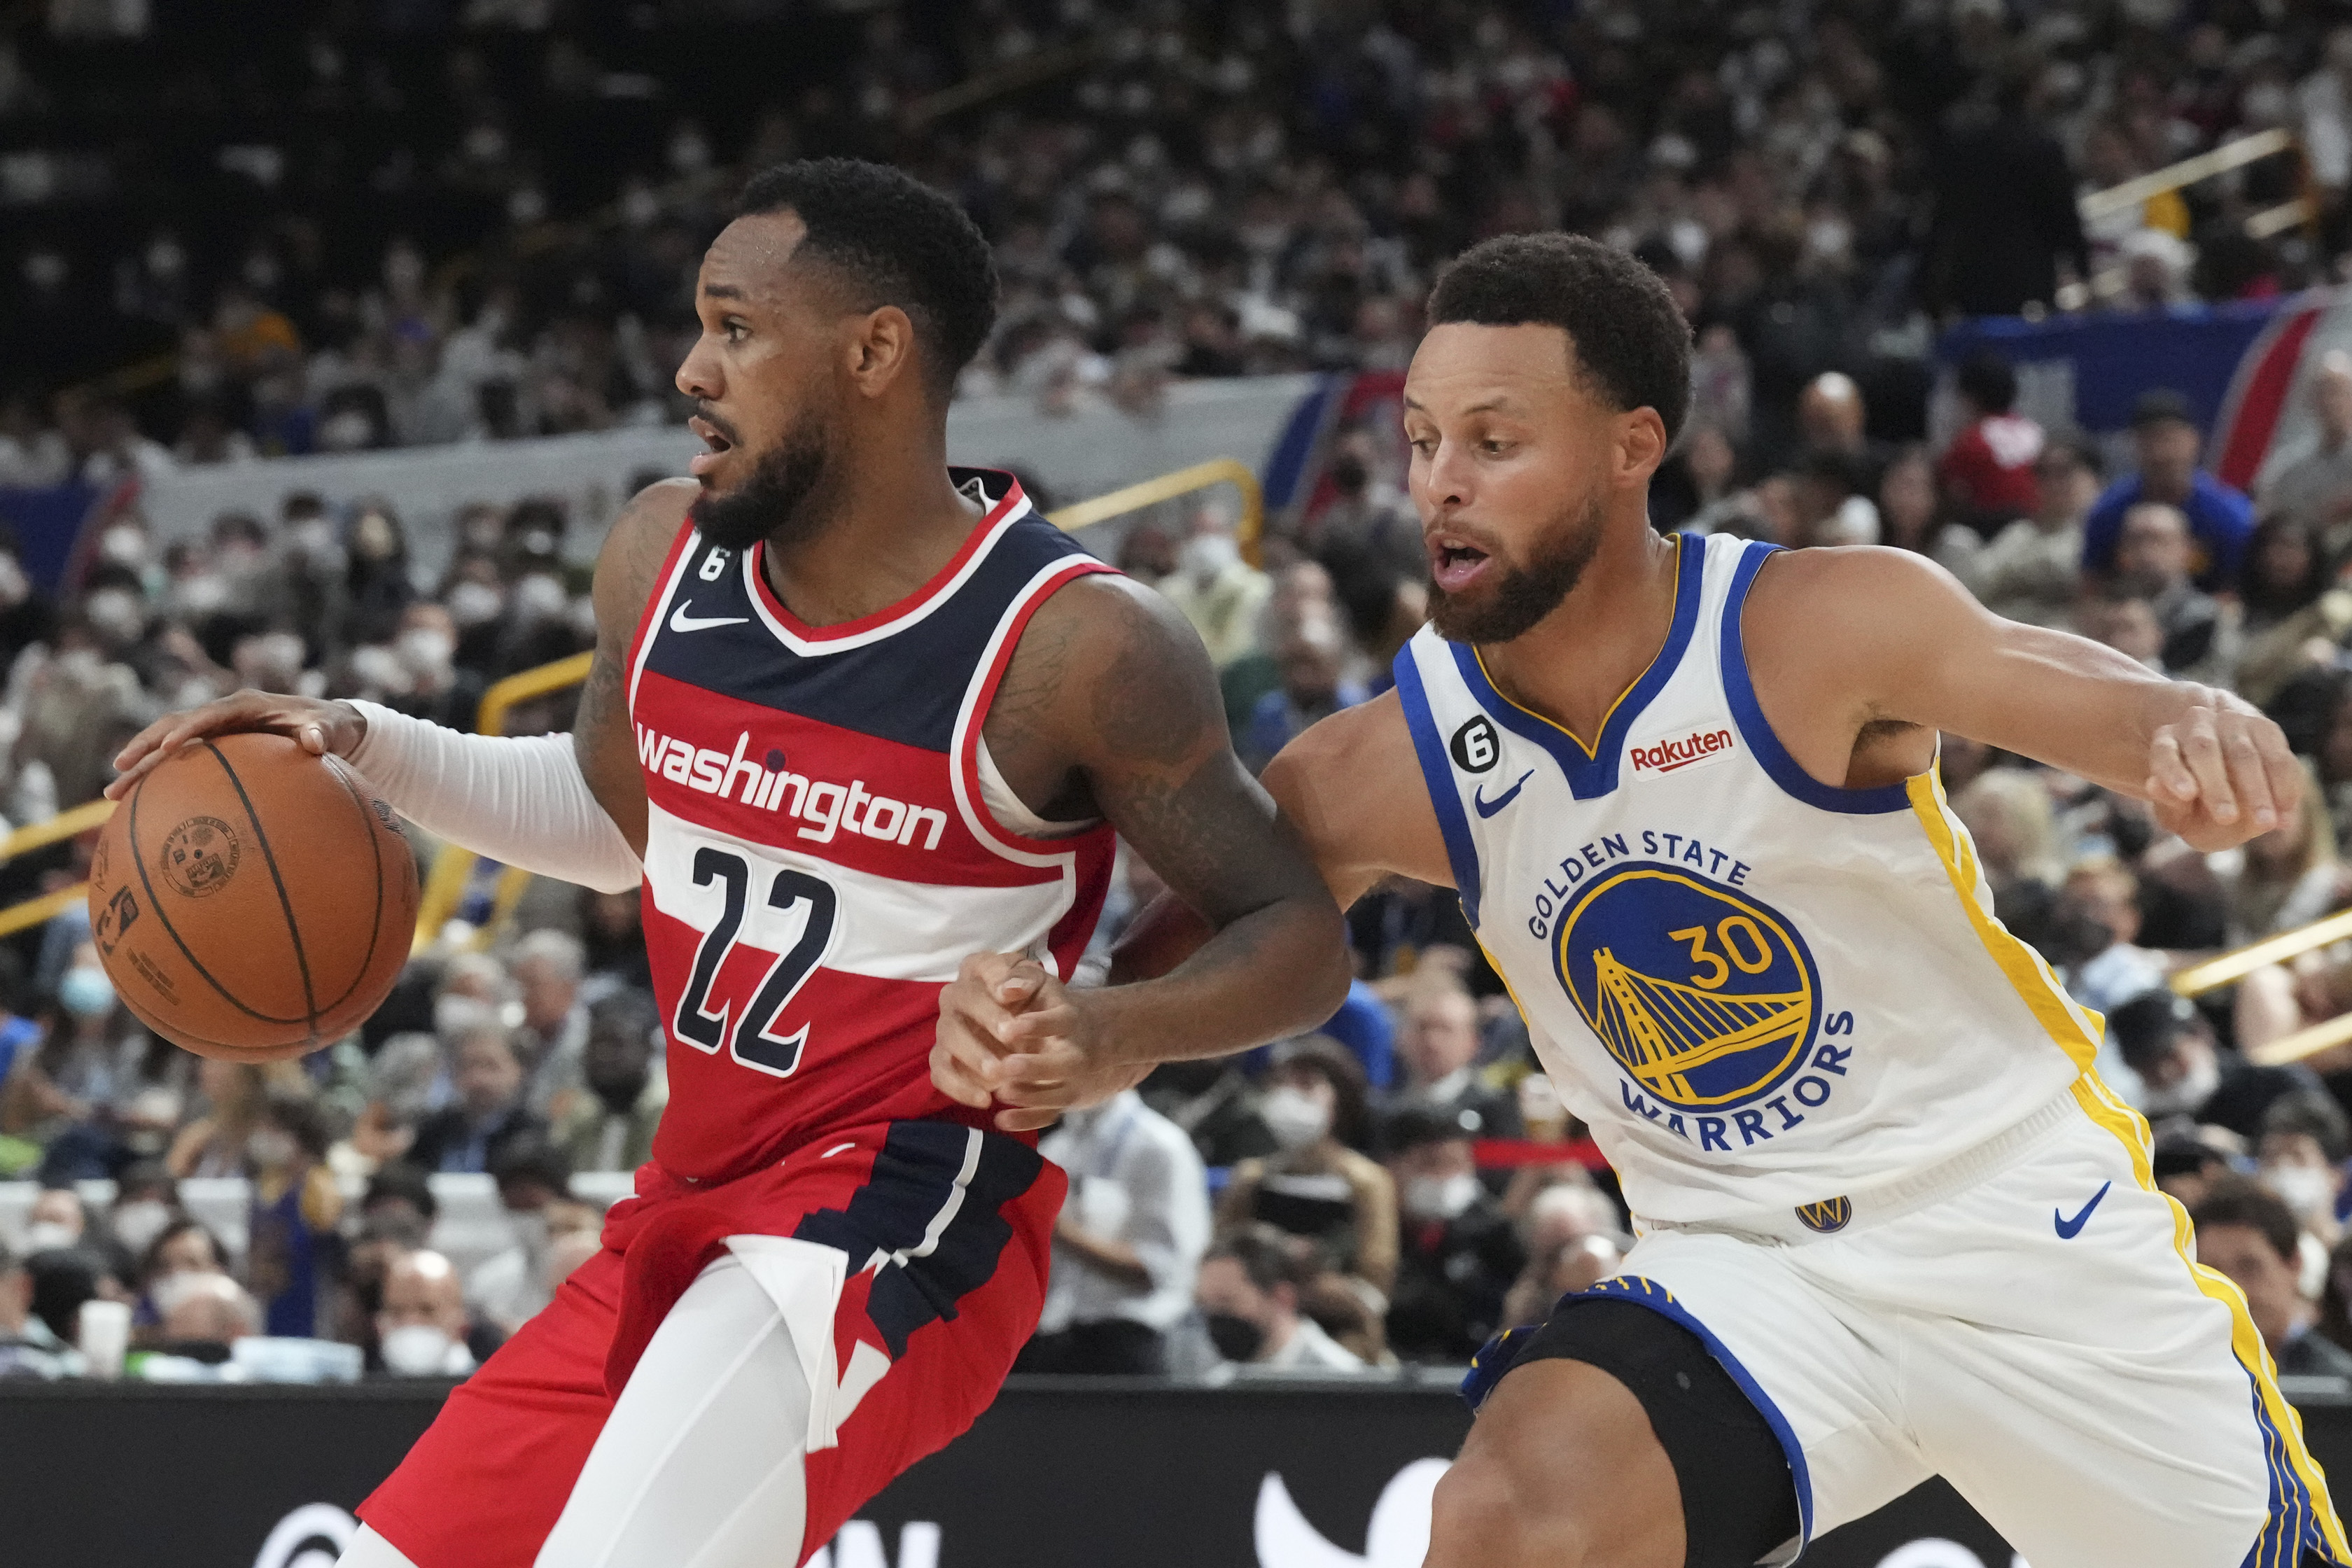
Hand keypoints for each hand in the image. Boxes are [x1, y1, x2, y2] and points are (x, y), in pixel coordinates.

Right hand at [106, 690, 367, 799]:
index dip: (188, 729)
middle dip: (145, 747)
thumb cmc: (330, 726)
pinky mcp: (213, 747)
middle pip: (173, 727)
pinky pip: (181, 762)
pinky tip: (139, 808)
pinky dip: (159, 780)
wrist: (328, 725)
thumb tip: (315, 741)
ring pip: (167, 745)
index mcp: (246, 705)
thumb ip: (322, 733)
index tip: (167, 747)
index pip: (210, 715)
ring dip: (141, 767)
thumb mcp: (332, 729)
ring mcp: (215, 731)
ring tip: (113, 795)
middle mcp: (223, 715)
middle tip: (120, 770)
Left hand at [930, 951, 1147, 1133]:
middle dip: (1035, 1068)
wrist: (1092, 1031)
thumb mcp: (1043, 984)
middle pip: (1065, 1065)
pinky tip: (1001, 1120)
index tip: (1008, 1029)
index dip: (1037, 1025)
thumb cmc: (1052, 1004)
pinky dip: (1026, 1121)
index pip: (1059, 1022)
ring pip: (1057, 1094)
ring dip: (1030, 1096)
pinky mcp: (1062, 1099)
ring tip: (1001, 1092)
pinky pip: (1049, 1116)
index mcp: (1070, 1019)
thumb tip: (1005, 988)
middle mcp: (1076, 1052)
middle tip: (1006, 1067)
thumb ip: (1022, 979)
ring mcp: (1071, 1080)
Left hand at [2146, 695, 2302, 851]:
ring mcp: (2231, 722)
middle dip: (2217, 787)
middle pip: (2203, 750)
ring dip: (2258, 790)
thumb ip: (2169, 803)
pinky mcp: (2265, 729)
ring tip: (2265, 824)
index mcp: (2165, 742)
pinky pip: (2278, 759)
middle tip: (2227, 819)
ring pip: (2244, 753)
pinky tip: (2284, 818)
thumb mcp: (2177, 812)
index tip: (2185, 794)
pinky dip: (2284, 789)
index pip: (2164, 754)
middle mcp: (2196, 725)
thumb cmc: (2195, 804)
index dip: (2173, 773)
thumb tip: (2153, 786)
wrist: (2230, 782)